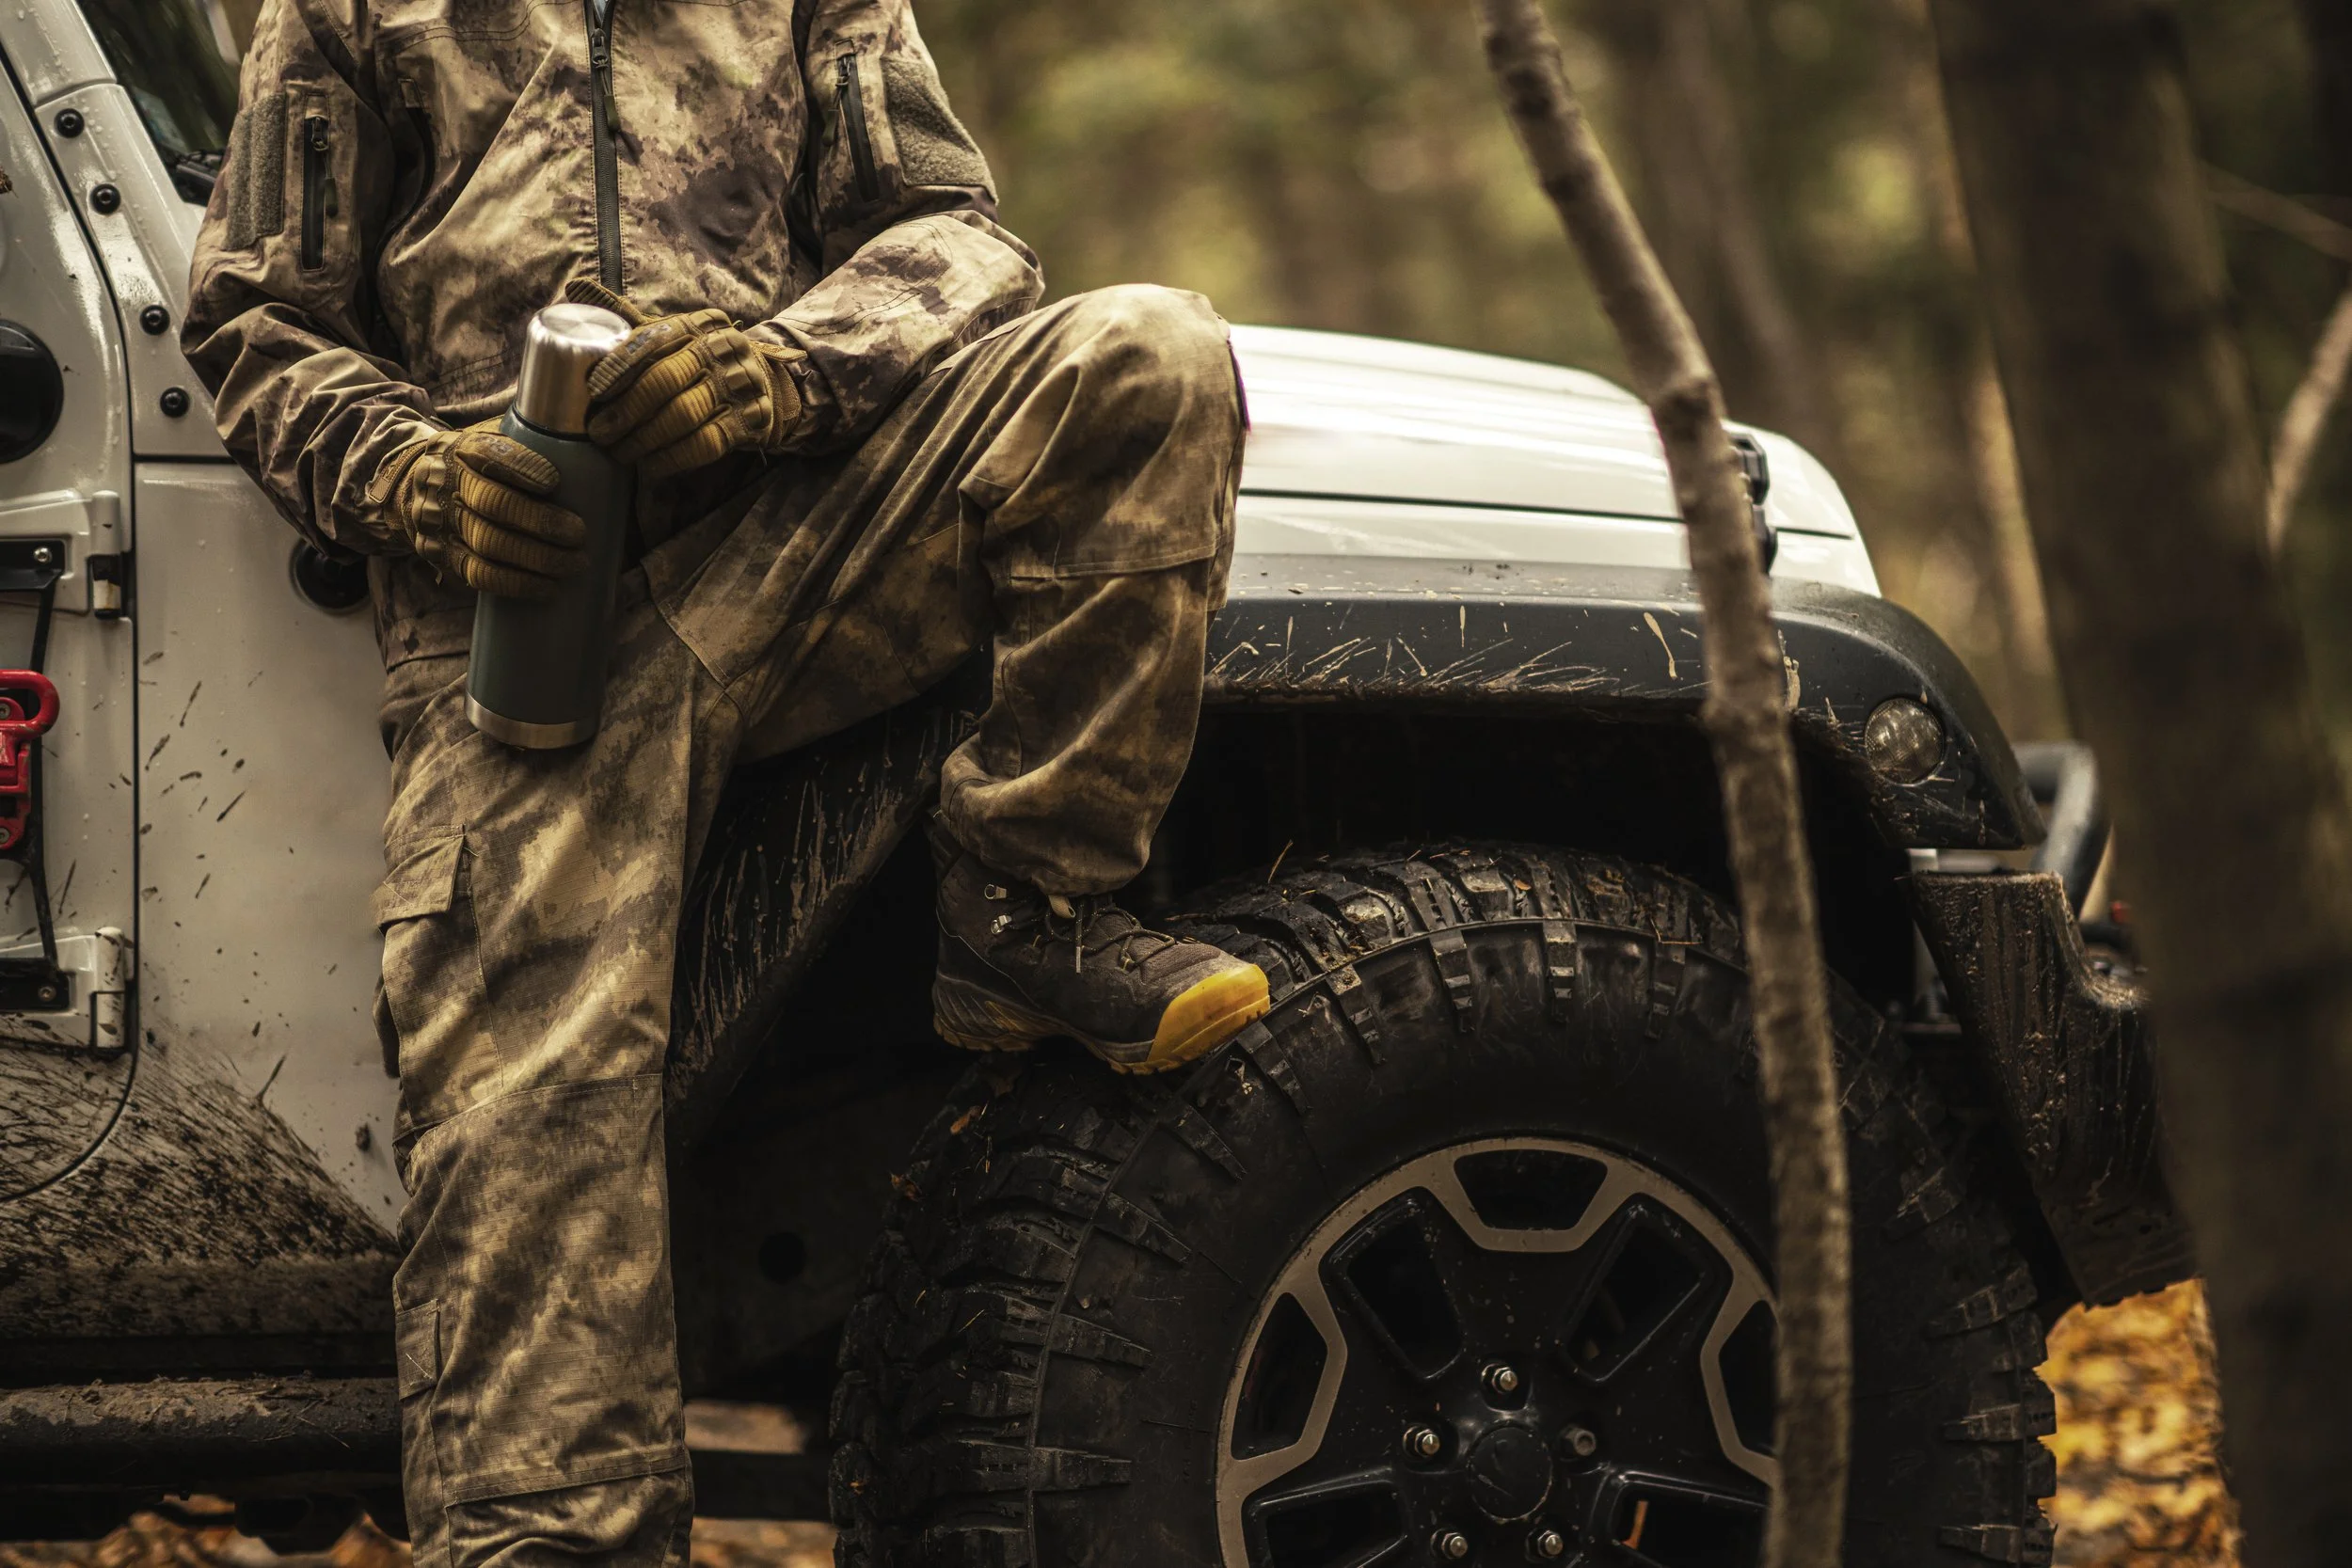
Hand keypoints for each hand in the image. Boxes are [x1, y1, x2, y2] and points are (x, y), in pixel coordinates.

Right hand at [381, 426, 585, 599]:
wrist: (415, 489)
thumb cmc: (476, 465)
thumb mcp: (490, 439)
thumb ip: (527, 438)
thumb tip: (585, 437)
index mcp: (462, 449)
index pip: (488, 454)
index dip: (522, 468)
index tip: (554, 482)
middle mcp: (447, 484)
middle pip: (493, 504)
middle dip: (541, 521)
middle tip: (579, 534)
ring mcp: (442, 523)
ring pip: (489, 543)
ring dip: (538, 558)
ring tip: (575, 563)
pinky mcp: (443, 556)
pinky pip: (480, 574)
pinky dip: (518, 584)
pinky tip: (548, 587)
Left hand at [564, 278, 805, 479]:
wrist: (766, 382)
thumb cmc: (702, 359)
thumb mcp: (672, 334)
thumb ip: (628, 319)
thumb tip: (575, 287)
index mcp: (695, 325)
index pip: (652, 341)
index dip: (620, 367)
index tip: (592, 392)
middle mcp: (718, 351)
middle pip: (665, 380)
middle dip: (626, 411)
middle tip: (599, 434)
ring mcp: (737, 386)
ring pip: (684, 415)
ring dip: (645, 439)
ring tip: (618, 454)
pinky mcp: (749, 421)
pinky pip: (706, 443)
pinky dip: (673, 458)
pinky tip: (650, 467)